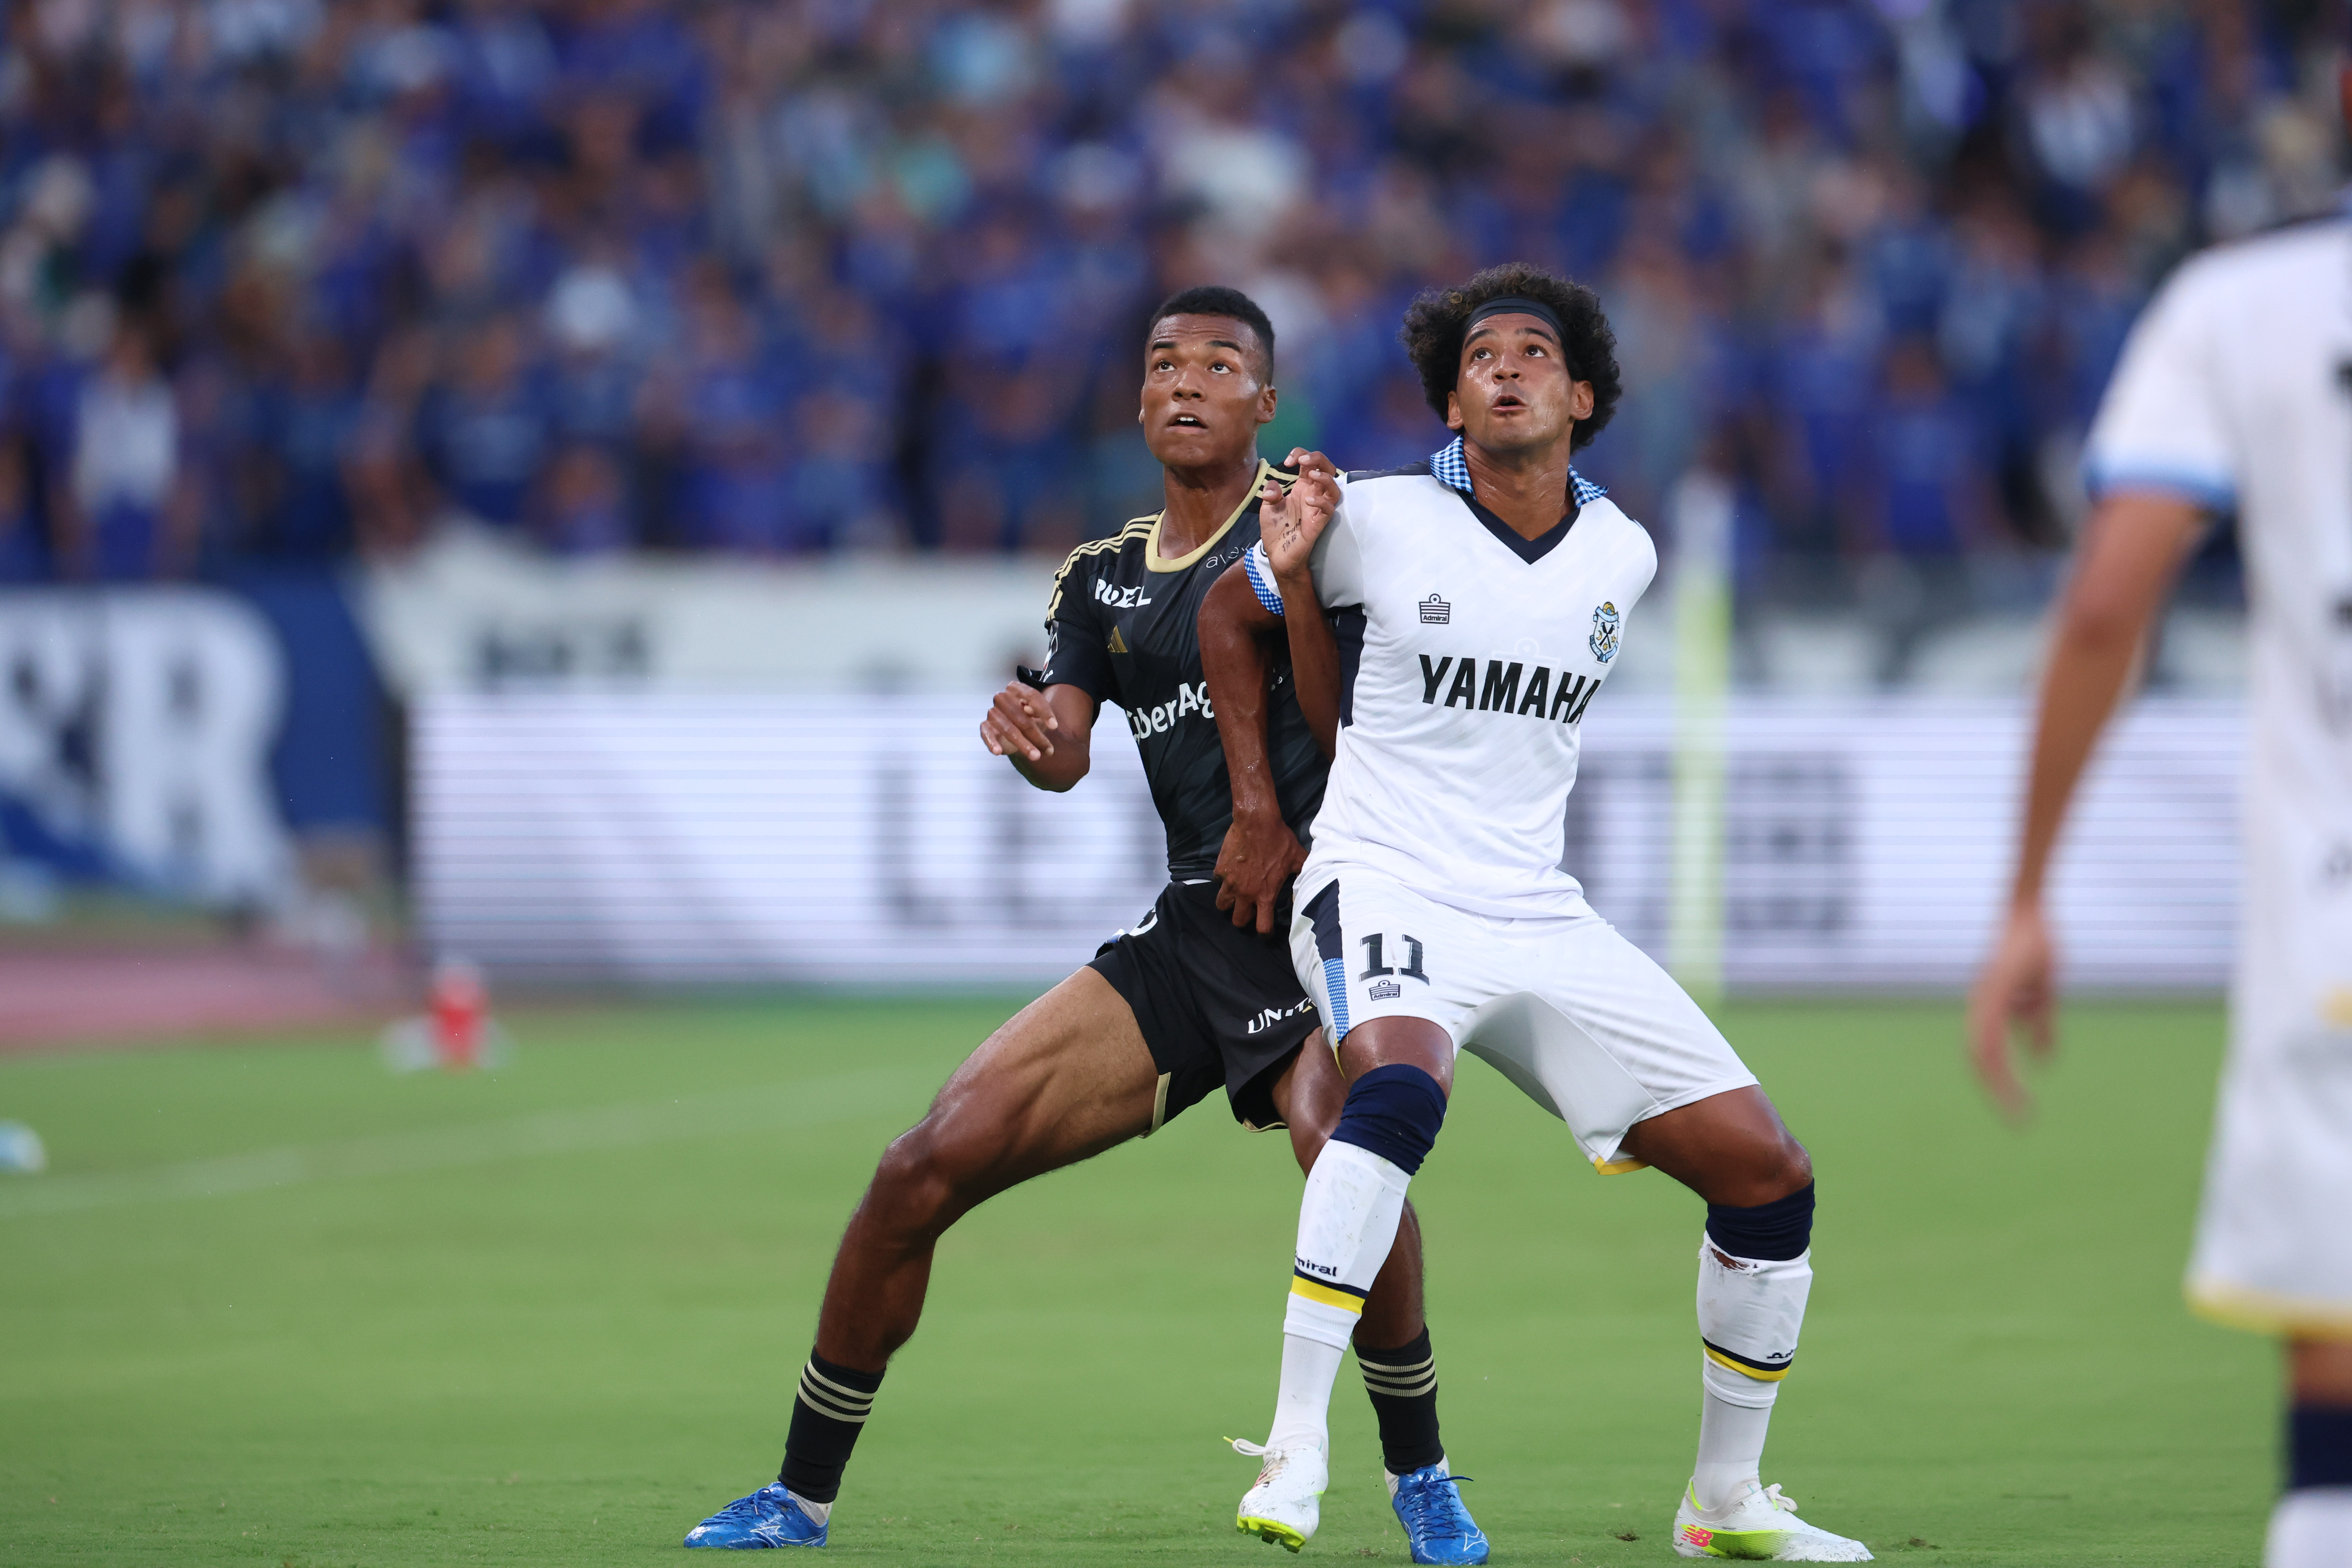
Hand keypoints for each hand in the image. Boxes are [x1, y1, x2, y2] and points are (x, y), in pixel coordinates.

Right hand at [979, 680, 1057, 762]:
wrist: (1014, 725)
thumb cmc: (1029, 716)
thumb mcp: (1038, 713)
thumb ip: (1038, 711)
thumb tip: (1029, 712)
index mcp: (1016, 688)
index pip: (1031, 696)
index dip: (1044, 711)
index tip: (1054, 726)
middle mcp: (1002, 697)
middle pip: (1021, 716)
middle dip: (1037, 735)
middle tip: (1049, 750)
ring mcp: (992, 712)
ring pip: (1008, 729)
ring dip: (1023, 744)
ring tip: (1035, 756)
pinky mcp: (985, 726)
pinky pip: (987, 735)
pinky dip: (992, 743)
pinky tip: (998, 751)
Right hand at [1214, 805, 1305, 934]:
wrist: (1256, 821)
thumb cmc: (1279, 840)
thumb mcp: (1297, 858)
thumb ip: (1302, 874)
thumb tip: (1307, 885)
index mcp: (1265, 894)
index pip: (1262, 927)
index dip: (1264, 933)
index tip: (1265, 930)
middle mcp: (1246, 893)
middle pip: (1238, 921)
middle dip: (1243, 920)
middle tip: (1249, 911)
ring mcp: (1230, 882)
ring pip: (1222, 905)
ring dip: (1229, 904)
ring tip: (1235, 897)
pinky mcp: (1220, 870)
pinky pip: (1218, 882)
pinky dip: (1223, 881)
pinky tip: (1230, 874)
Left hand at [1262, 448, 1338, 590]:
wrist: (1278, 555)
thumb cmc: (1276, 531)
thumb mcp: (1267, 508)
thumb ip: (1271, 494)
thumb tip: (1273, 485)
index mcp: (1301, 487)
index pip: (1309, 463)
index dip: (1301, 455)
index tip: (1288, 461)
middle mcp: (1313, 494)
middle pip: (1327, 469)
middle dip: (1318, 459)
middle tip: (1303, 462)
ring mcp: (1318, 508)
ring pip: (1334, 487)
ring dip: (1325, 477)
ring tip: (1311, 475)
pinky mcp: (1319, 522)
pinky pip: (1329, 509)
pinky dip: (1321, 501)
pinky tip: (1308, 500)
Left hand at [1967, 900, 2056, 1120]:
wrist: (2029, 910)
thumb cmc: (2035, 948)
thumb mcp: (2043, 992)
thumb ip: (2040, 1022)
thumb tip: (2040, 1059)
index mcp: (1991, 1009)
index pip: (1988, 1056)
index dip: (2000, 1085)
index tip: (2020, 1112)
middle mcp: (1983, 1004)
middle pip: (1981, 1059)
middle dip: (1999, 1092)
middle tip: (2019, 1122)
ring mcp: (1987, 995)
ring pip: (1983, 1047)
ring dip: (2000, 1080)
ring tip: (2019, 1106)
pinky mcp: (1996, 985)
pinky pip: (1992, 1023)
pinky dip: (1997, 1049)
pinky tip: (2007, 1070)